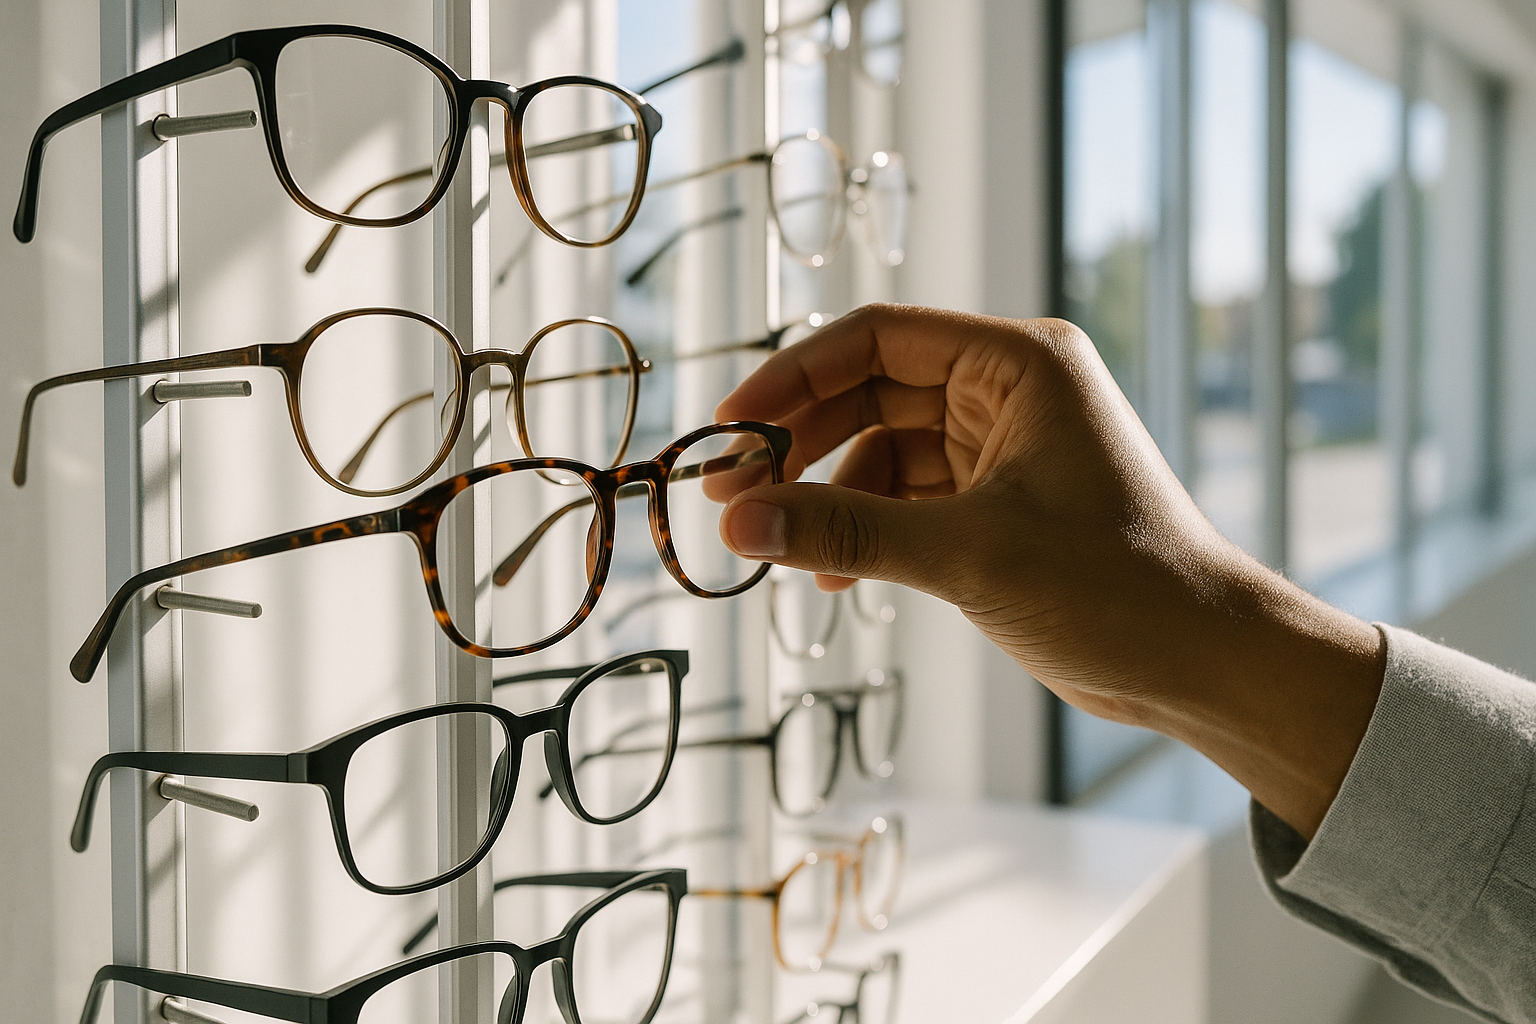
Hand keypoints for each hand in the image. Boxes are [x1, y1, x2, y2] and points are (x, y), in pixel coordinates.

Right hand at [715, 304, 1383, 836]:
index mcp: (1017, 364)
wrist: (1199, 662)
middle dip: (799, 441)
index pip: (876, 338)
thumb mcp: (965, 552)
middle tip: (732, 492)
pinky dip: (865, 530)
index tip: (730, 423)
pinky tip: (835, 577)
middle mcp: (1008, 393)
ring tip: (779, 543)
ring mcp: (1002, 450)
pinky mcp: (997, 505)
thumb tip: (737, 522)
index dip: (793, 375)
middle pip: (869, 392)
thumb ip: (845, 531)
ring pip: (881, 451)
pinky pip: (905, 500)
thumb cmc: (1115, 586)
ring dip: (828, 494)